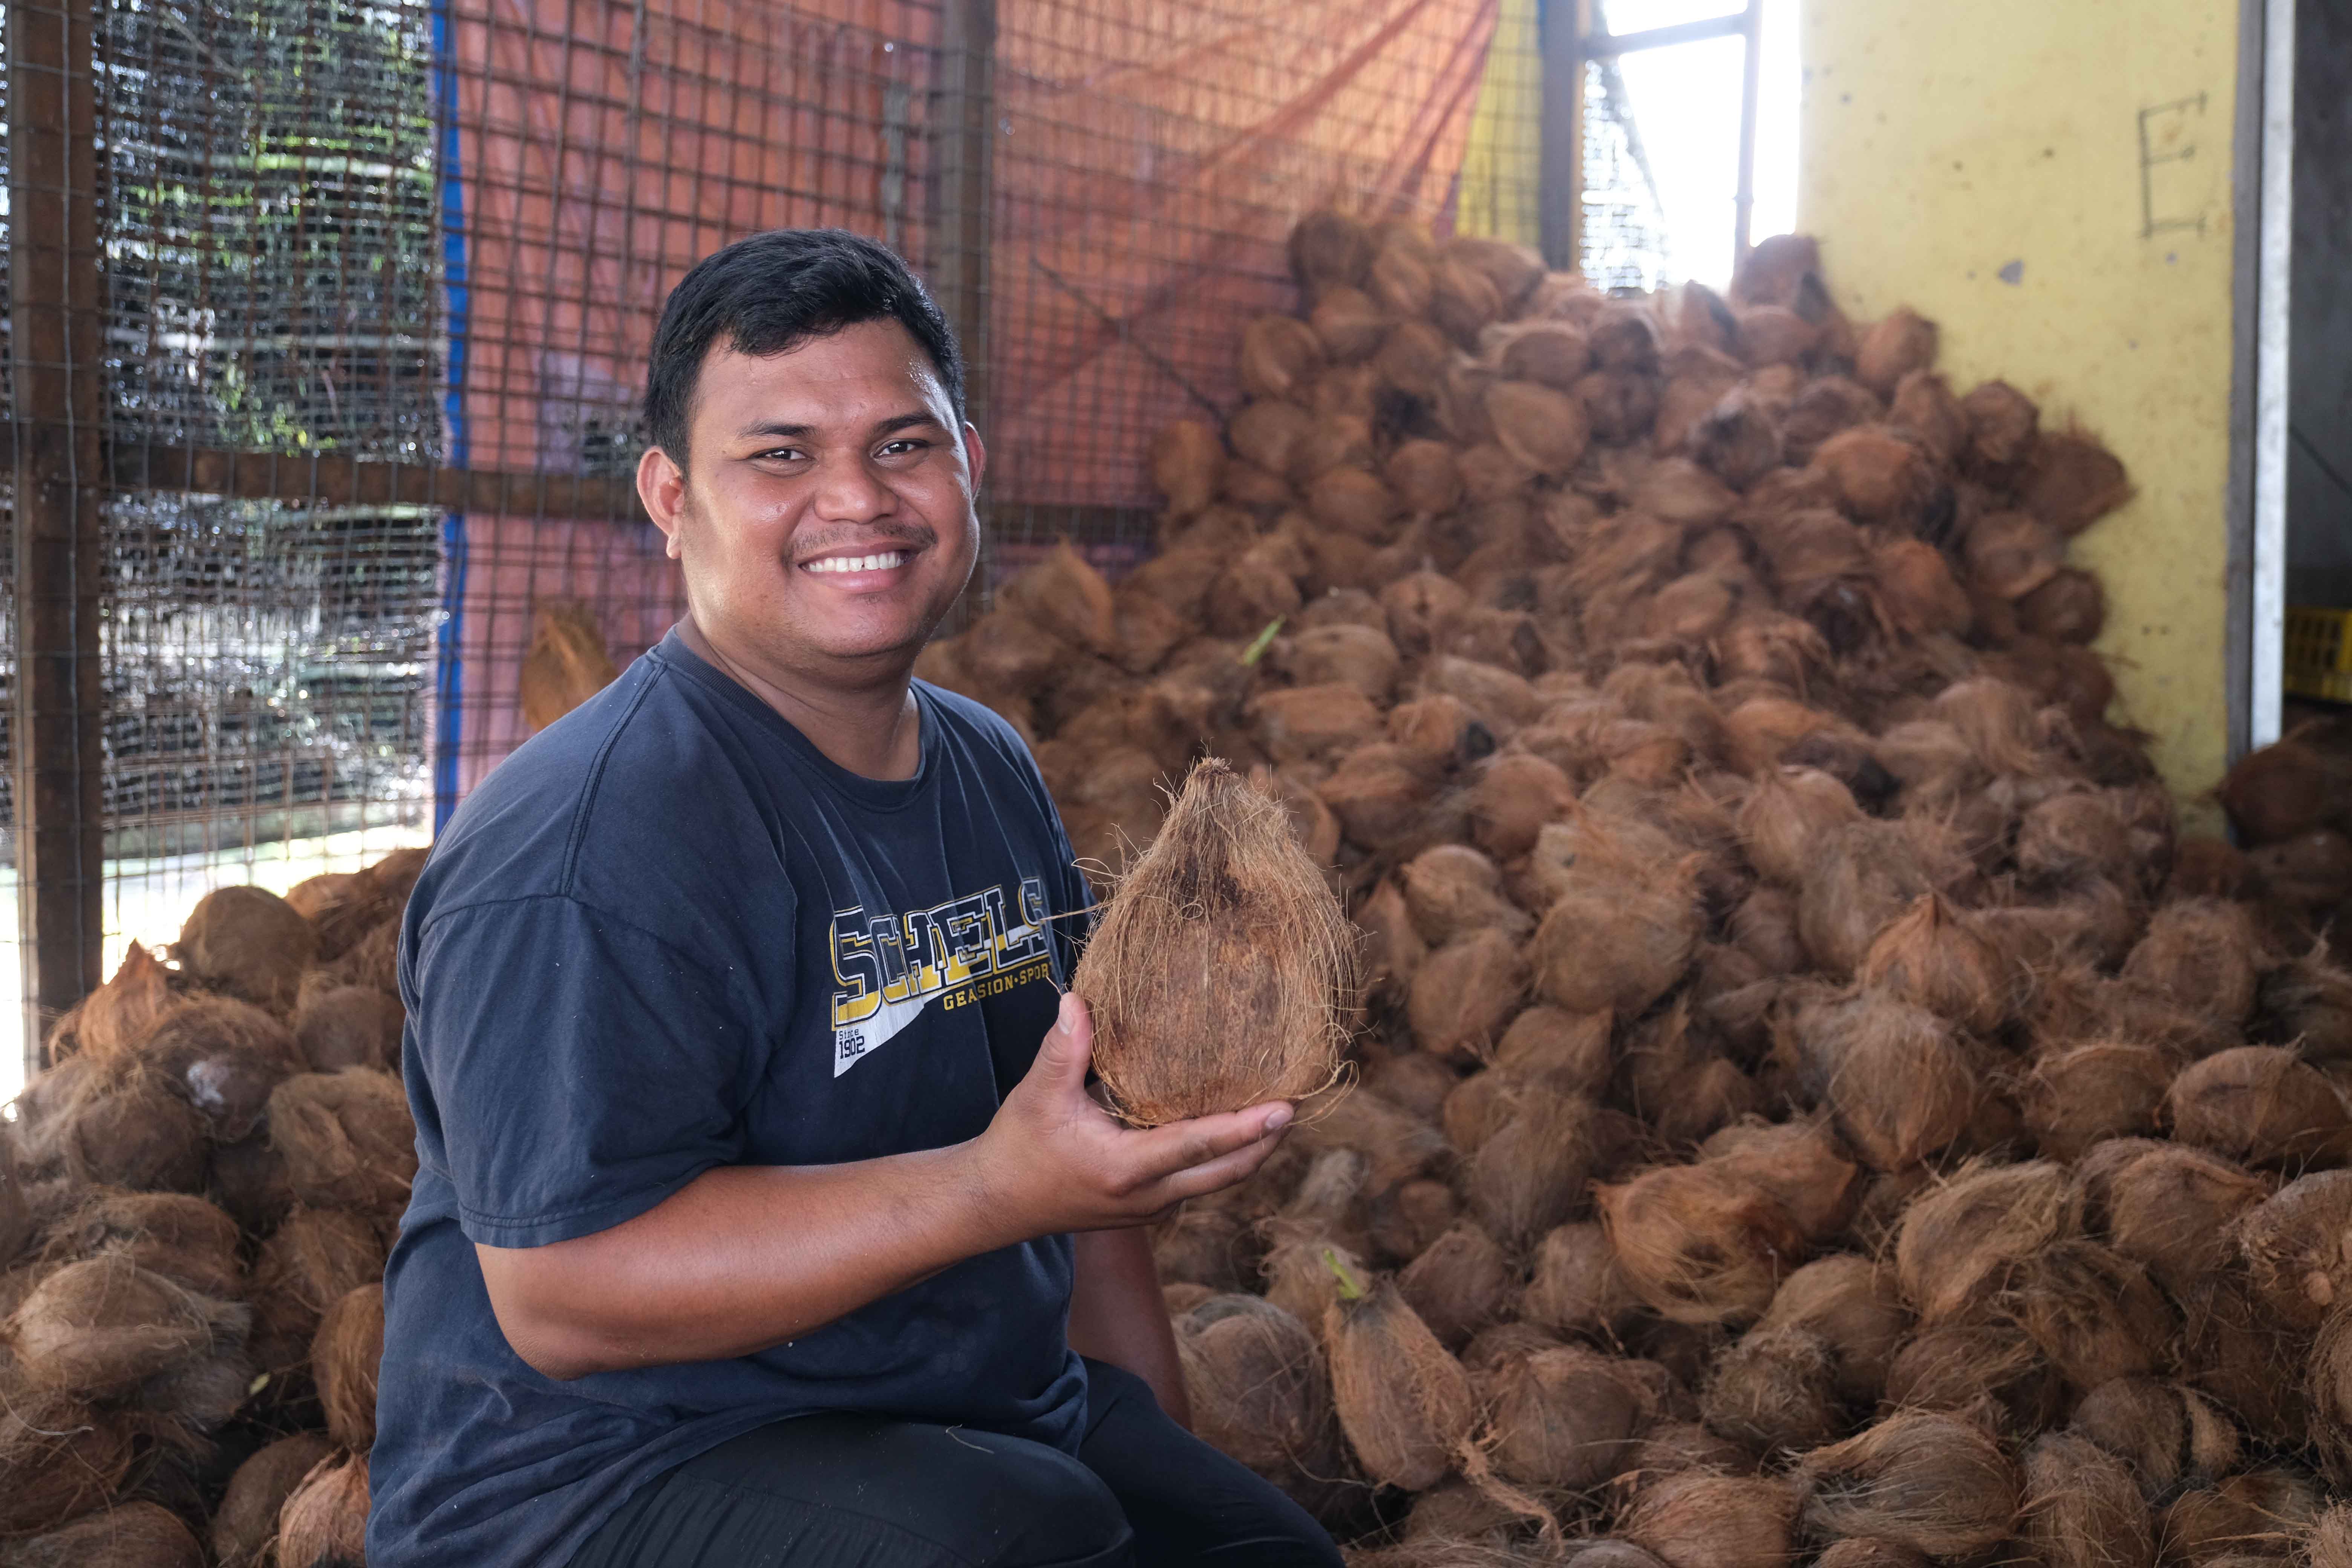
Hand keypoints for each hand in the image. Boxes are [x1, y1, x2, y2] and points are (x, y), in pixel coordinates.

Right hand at [969, 992, 1292, 1237]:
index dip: (1247, 1127)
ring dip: (1248, 1151)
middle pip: (1227, 1172)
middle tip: (1298, 1105)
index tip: (1286, 1108)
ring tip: (1277, 1114)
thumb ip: (1064, 1048)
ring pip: (1215, 1180)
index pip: (1200, 1145)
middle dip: (1266, 1142)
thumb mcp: (1037, 1095)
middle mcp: (1147, 1197)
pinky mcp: (1145, 1207)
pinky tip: (1232, 1129)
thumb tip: (1080, 1000)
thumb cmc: (1017, 1148)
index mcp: (1125, 1169)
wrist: (994, 1203)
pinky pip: (1197, 1181)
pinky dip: (1221, 1157)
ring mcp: (1149, 1208)